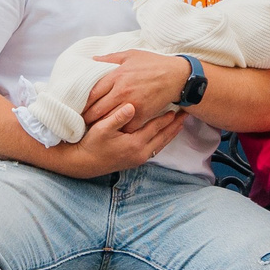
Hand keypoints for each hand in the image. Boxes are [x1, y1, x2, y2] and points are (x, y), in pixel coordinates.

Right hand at [50, 101, 184, 177]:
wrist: (82, 163)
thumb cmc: (90, 144)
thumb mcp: (101, 129)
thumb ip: (117, 117)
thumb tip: (131, 106)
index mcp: (134, 144)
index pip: (155, 128)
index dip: (166, 117)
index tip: (177, 107)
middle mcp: (139, 153)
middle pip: (163, 137)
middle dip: (175, 126)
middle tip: (186, 114)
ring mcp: (138, 158)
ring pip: (161, 144)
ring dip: (171, 133)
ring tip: (180, 123)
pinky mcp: (134, 160)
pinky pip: (155, 148)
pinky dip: (162, 140)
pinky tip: (164, 134)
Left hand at [80, 49, 188, 128]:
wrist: (176, 76)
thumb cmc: (153, 64)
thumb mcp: (130, 55)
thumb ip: (109, 59)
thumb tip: (91, 60)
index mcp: (116, 76)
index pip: (92, 93)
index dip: (82, 102)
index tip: (77, 107)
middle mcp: (121, 91)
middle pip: (97, 109)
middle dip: (87, 117)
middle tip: (81, 121)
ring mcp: (132, 104)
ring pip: (109, 120)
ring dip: (99, 125)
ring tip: (92, 128)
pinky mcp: (142, 115)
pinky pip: (125, 127)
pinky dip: (119, 130)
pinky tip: (114, 131)